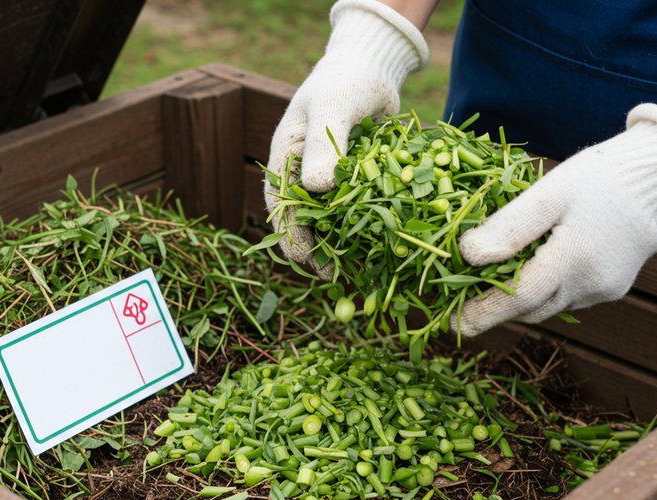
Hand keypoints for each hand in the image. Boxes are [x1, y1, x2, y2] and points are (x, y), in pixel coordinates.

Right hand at [265, 0, 428, 271]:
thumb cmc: (345, 81)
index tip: (307, 261)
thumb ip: (323, 147)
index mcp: (285, 159)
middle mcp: (301, 174)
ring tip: (353, 271)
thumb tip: (314, 189)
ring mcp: (327, 179)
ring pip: (327, 222)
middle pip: (301, 222)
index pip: (280, 207)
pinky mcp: (353, 181)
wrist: (373, 65)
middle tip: (334, 276)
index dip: (291, 237)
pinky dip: (361, 230)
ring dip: (338, 246)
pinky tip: (377, 248)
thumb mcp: (332, 108)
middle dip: (314, 251)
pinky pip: (354, 211)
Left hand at [456, 104, 656, 336]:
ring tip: (489, 283)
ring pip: (549, 306)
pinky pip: (569, 296)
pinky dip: (546, 290)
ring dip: (520, 300)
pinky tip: (534, 267)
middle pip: (530, 308)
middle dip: (495, 308)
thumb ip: (510, 227)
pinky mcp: (614, 287)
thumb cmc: (600, 177)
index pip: (517, 299)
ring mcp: (605, 290)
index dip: (481, 313)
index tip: (451, 323)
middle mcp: (591, 284)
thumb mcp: (550, 192)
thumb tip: (468, 256)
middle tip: (460, 301)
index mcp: (573, 260)